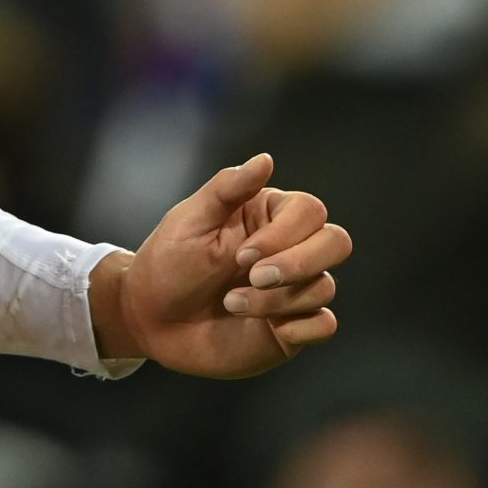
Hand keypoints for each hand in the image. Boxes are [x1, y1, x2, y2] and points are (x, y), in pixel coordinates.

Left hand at [87, 153, 349, 379]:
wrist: (152, 319)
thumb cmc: (168, 262)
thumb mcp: (191, 220)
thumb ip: (228, 188)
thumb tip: (266, 159)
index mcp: (268, 216)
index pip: (310, 211)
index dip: (284, 234)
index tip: (241, 255)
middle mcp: (289, 249)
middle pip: (335, 243)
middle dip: (299, 263)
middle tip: (253, 277)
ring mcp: (294, 290)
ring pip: (324, 287)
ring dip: (278, 300)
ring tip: (231, 304)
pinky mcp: (293, 327)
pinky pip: (325, 324)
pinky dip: (300, 327)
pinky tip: (266, 328)